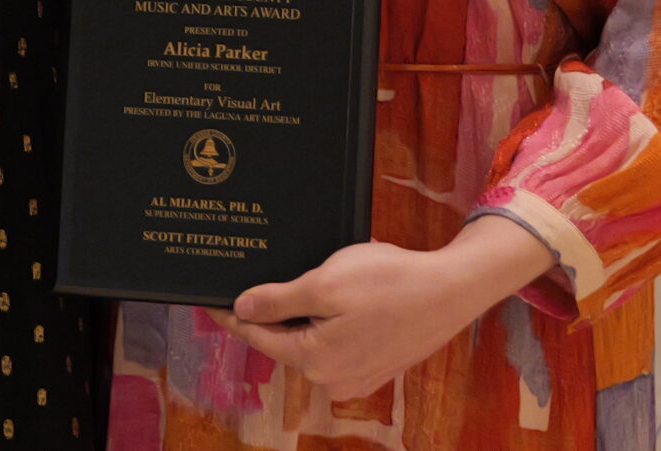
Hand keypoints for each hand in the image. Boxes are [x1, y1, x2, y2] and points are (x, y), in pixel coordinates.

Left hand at [209, 218, 555, 401]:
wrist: (451, 290)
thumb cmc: (390, 282)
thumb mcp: (325, 283)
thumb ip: (279, 301)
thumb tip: (240, 309)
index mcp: (314, 361)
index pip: (257, 335)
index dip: (232, 313)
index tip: (210, 300)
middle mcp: (332, 379)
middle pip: (284, 342)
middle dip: (272, 313)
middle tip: (256, 280)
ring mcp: (356, 377)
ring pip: (311, 343)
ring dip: (304, 316)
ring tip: (307, 284)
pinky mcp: (376, 366)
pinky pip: (337, 345)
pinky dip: (330, 323)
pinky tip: (340, 298)